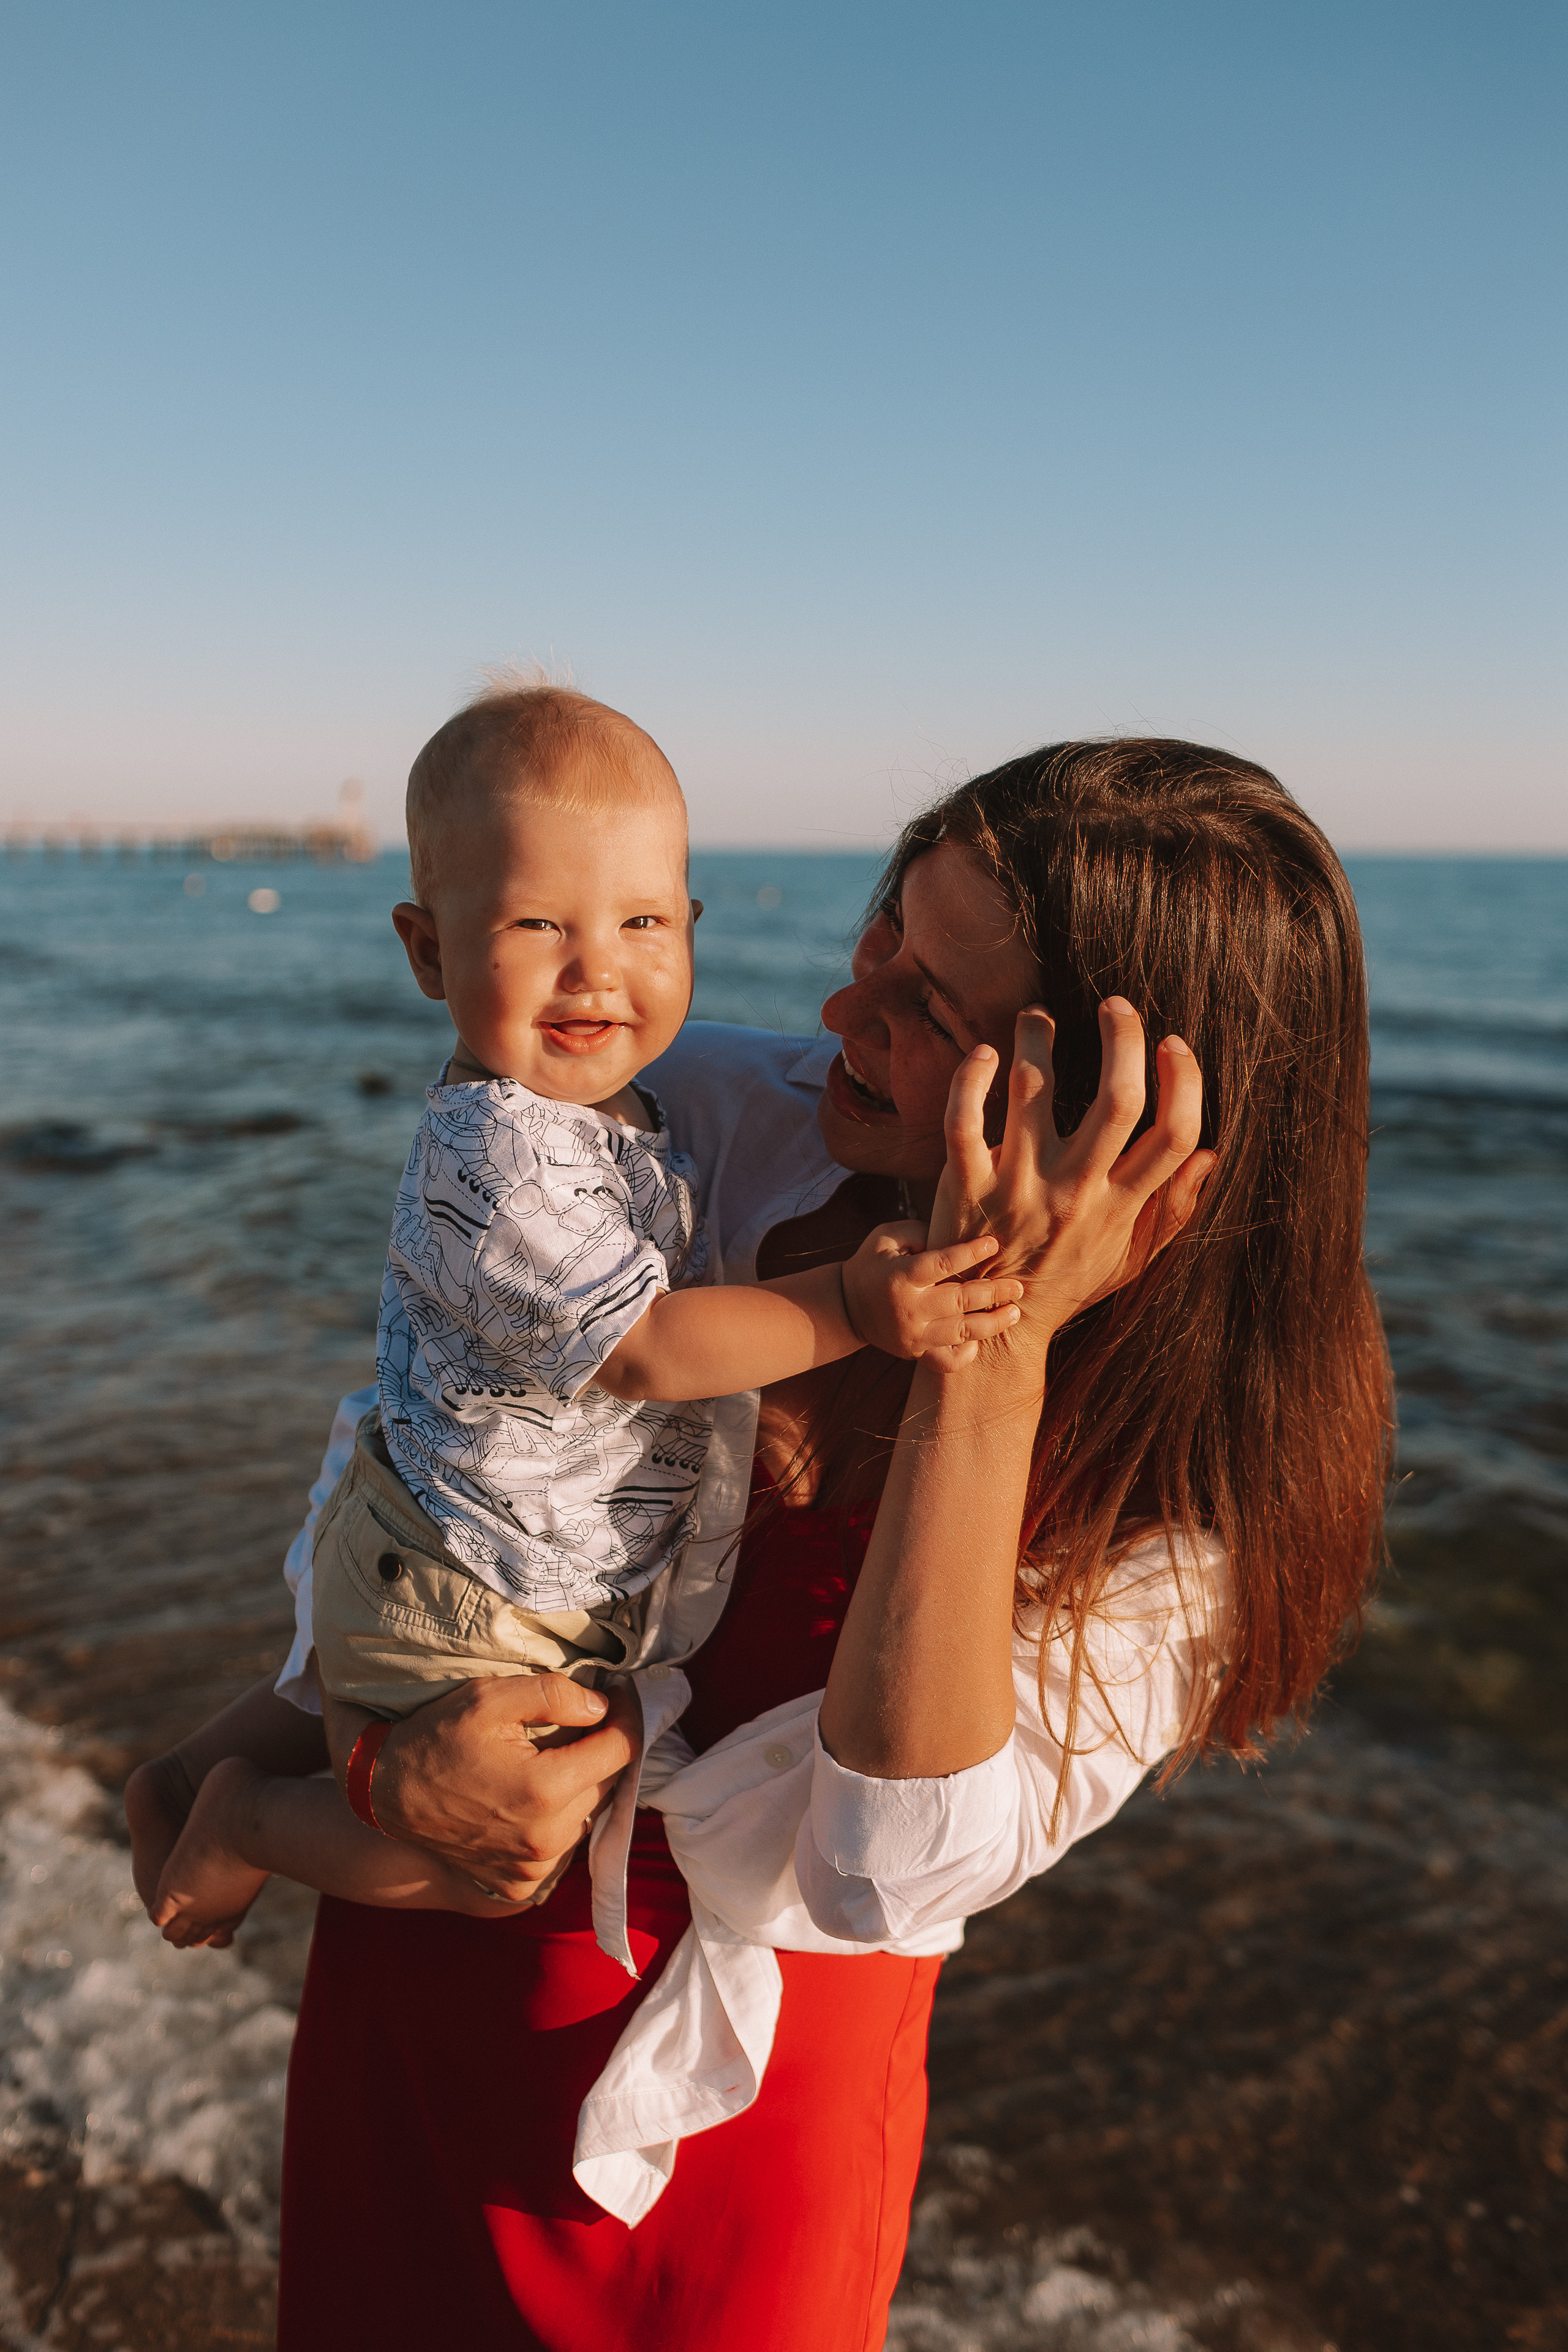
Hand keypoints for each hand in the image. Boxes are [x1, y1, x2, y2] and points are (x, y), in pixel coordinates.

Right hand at [337, 1673, 638, 1902]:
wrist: (385, 1794)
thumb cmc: (436, 1739)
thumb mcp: (488, 1698)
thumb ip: (554, 1695)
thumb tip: (602, 1705)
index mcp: (545, 1790)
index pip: (620, 1750)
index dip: (627, 1716)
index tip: (620, 1695)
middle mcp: (547, 1839)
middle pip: (608, 1784)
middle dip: (603, 1749)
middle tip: (588, 1720)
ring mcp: (535, 1869)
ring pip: (588, 1816)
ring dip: (583, 1785)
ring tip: (557, 1756)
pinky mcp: (521, 1886)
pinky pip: (564, 1847)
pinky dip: (561, 1819)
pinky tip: (538, 1795)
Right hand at [840, 1223, 1023, 1368]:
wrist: (846, 1308)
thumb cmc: (872, 1264)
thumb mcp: (885, 1238)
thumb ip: (920, 1231)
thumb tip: (958, 1236)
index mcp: (901, 1277)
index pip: (942, 1264)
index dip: (970, 1253)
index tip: (993, 1244)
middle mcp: (909, 1309)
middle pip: (959, 1301)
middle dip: (993, 1293)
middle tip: (1018, 1287)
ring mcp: (914, 1335)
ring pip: (961, 1333)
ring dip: (992, 1323)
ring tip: (1014, 1312)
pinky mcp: (916, 1353)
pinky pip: (947, 1361)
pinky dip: (967, 1354)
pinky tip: (981, 1340)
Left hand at [931, 998, 1215, 1366]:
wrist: (992, 1329)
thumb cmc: (1067, 1283)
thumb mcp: (1131, 1258)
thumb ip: (1174, 1210)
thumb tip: (1209, 1154)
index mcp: (1120, 1205)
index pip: (1175, 1134)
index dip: (1185, 1079)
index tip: (1173, 1044)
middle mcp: (1074, 1193)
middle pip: (1118, 1101)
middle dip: (1124, 1038)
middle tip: (1116, 1006)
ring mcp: (1018, 1189)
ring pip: (1032, 1092)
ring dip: (1037, 1039)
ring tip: (1037, 1018)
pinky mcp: (966, 1187)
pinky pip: (962, 1121)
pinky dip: (970, 1078)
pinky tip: (982, 1054)